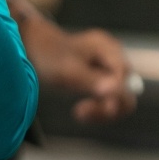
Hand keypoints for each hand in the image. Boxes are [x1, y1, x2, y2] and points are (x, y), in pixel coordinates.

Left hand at [19, 15, 137, 122]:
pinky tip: (79, 111)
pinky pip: (108, 98)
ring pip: (119, 98)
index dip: (113, 98)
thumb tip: (116, 90)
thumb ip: (93, 81)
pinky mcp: (100, 77)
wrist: (31, 46)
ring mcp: (108, 67)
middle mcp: (113, 56)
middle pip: (127, 90)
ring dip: (102, 110)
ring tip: (79, 113)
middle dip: (107, 107)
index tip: (87, 107)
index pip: (126, 80)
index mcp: (108, 49)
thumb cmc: (48, 56)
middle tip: (80, 113)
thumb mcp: (68, 71)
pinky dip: (97, 108)